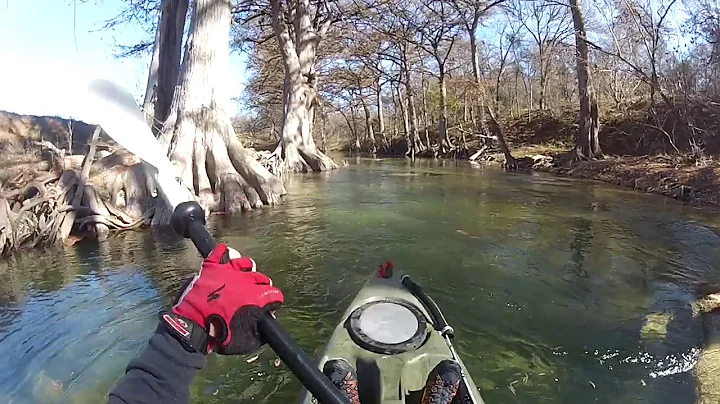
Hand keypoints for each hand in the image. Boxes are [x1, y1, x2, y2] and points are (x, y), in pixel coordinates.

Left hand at [160, 243, 283, 354]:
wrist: (193, 328)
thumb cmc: (220, 335)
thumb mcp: (248, 341)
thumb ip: (261, 330)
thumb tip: (269, 319)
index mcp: (256, 297)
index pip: (274, 294)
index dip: (274, 301)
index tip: (270, 305)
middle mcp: (245, 281)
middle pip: (261, 277)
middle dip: (261, 286)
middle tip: (255, 293)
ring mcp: (227, 272)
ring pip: (244, 262)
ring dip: (247, 268)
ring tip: (244, 274)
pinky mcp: (211, 269)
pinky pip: (219, 253)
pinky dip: (223, 252)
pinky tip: (225, 254)